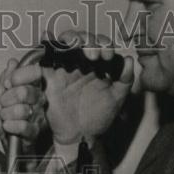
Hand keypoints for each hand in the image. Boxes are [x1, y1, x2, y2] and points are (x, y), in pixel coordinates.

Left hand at [0, 57, 47, 146]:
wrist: (6, 139)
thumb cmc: (6, 116)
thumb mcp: (0, 94)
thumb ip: (6, 78)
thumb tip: (12, 63)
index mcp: (32, 86)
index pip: (35, 72)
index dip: (18, 76)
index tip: (8, 83)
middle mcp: (38, 99)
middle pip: (25, 91)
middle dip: (7, 98)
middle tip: (4, 103)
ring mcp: (38, 115)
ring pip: (22, 110)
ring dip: (7, 114)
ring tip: (6, 116)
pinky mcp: (35, 131)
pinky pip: (24, 126)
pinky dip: (11, 126)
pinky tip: (7, 125)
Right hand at [42, 30, 133, 146]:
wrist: (79, 136)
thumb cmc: (98, 118)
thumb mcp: (116, 99)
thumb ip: (125, 80)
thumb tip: (129, 60)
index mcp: (98, 66)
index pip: (101, 45)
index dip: (104, 45)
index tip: (107, 57)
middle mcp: (82, 62)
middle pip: (83, 39)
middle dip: (89, 41)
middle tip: (93, 55)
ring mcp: (65, 67)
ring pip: (65, 42)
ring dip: (71, 39)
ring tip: (75, 45)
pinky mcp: (50, 75)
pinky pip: (45, 57)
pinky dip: (45, 44)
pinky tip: (47, 38)